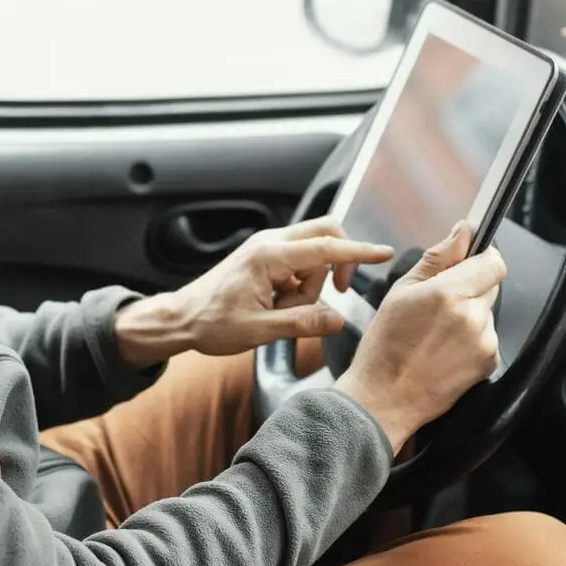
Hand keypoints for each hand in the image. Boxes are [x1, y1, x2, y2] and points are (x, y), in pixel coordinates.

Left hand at [113, 217, 393, 367]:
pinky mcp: (266, 257)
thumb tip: (337, 320)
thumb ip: (301, 324)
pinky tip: (279, 305)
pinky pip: (300, 263)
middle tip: (336, 293)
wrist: (181, 318)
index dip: (358, 253)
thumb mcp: (259, 331)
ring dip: (313, 282)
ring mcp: (267, 247)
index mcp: (269, 257)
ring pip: (314, 253)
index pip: (326, 249)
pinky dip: (300, 284)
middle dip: (338, 263)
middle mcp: (270, 243)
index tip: (383, 253)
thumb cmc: (211, 323)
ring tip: (284, 310)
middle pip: (325, 234)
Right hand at [333, 222, 504, 454]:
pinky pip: (487, 336)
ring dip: (470, 314)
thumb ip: (438, 257)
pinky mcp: (489, 362)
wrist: (385, 399)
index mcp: (449, 294)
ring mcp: (484, 341)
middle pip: (491, 284)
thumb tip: (462, 232)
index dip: (481, 258)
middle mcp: (472, 317)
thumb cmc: (385, 348)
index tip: (468, 262)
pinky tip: (445, 349)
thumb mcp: (401, 291)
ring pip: (487, 311)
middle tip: (438, 305)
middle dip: (470, 286)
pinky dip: (472, 338)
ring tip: (437, 333)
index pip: (494, 261)